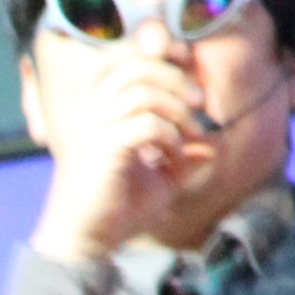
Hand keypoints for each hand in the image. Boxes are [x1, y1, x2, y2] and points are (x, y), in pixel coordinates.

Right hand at [32, 46, 211, 262]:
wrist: (85, 240)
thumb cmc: (115, 209)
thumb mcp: (158, 179)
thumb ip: (182, 160)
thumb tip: (209, 150)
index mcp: (95, 110)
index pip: (122, 58)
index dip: (158, 54)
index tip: (187, 70)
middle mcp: (89, 114)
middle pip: (136, 67)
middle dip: (176, 79)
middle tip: (198, 104)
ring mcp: (93, 130)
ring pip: (143, 93)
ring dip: (177, 111)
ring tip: (188, 135)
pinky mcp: (102, 150)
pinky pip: (146, 125)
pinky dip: (169, 138)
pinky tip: (171, 158)